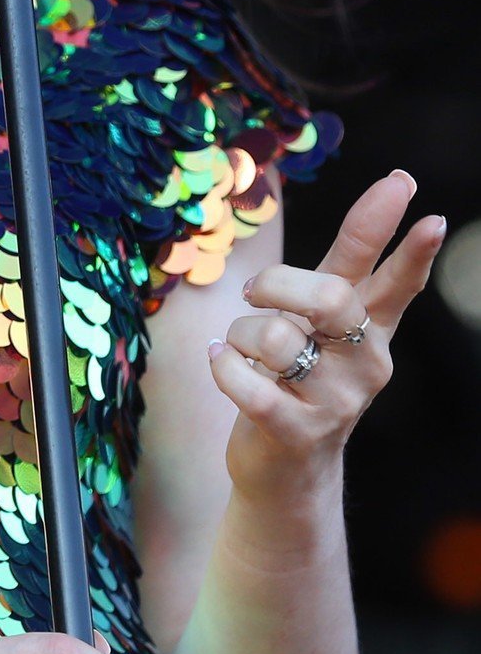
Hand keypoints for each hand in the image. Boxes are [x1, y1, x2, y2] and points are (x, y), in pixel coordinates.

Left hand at [207, 168, 444, 500]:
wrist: (283, 468)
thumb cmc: (298, 376)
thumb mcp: (322, 318)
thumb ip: (352, 259)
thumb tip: (392, 186)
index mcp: (373, 328)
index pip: (398, 283)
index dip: (412, 251)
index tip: (433, 216)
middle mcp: (366, 363)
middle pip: (332, 298)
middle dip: (278, 282)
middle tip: (252, 291)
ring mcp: (337, 401)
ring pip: (278, 337)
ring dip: (239, 333)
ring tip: (237, 348)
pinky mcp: (298, 432)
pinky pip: (248, 381)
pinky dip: (223, 366)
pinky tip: (220, 363)